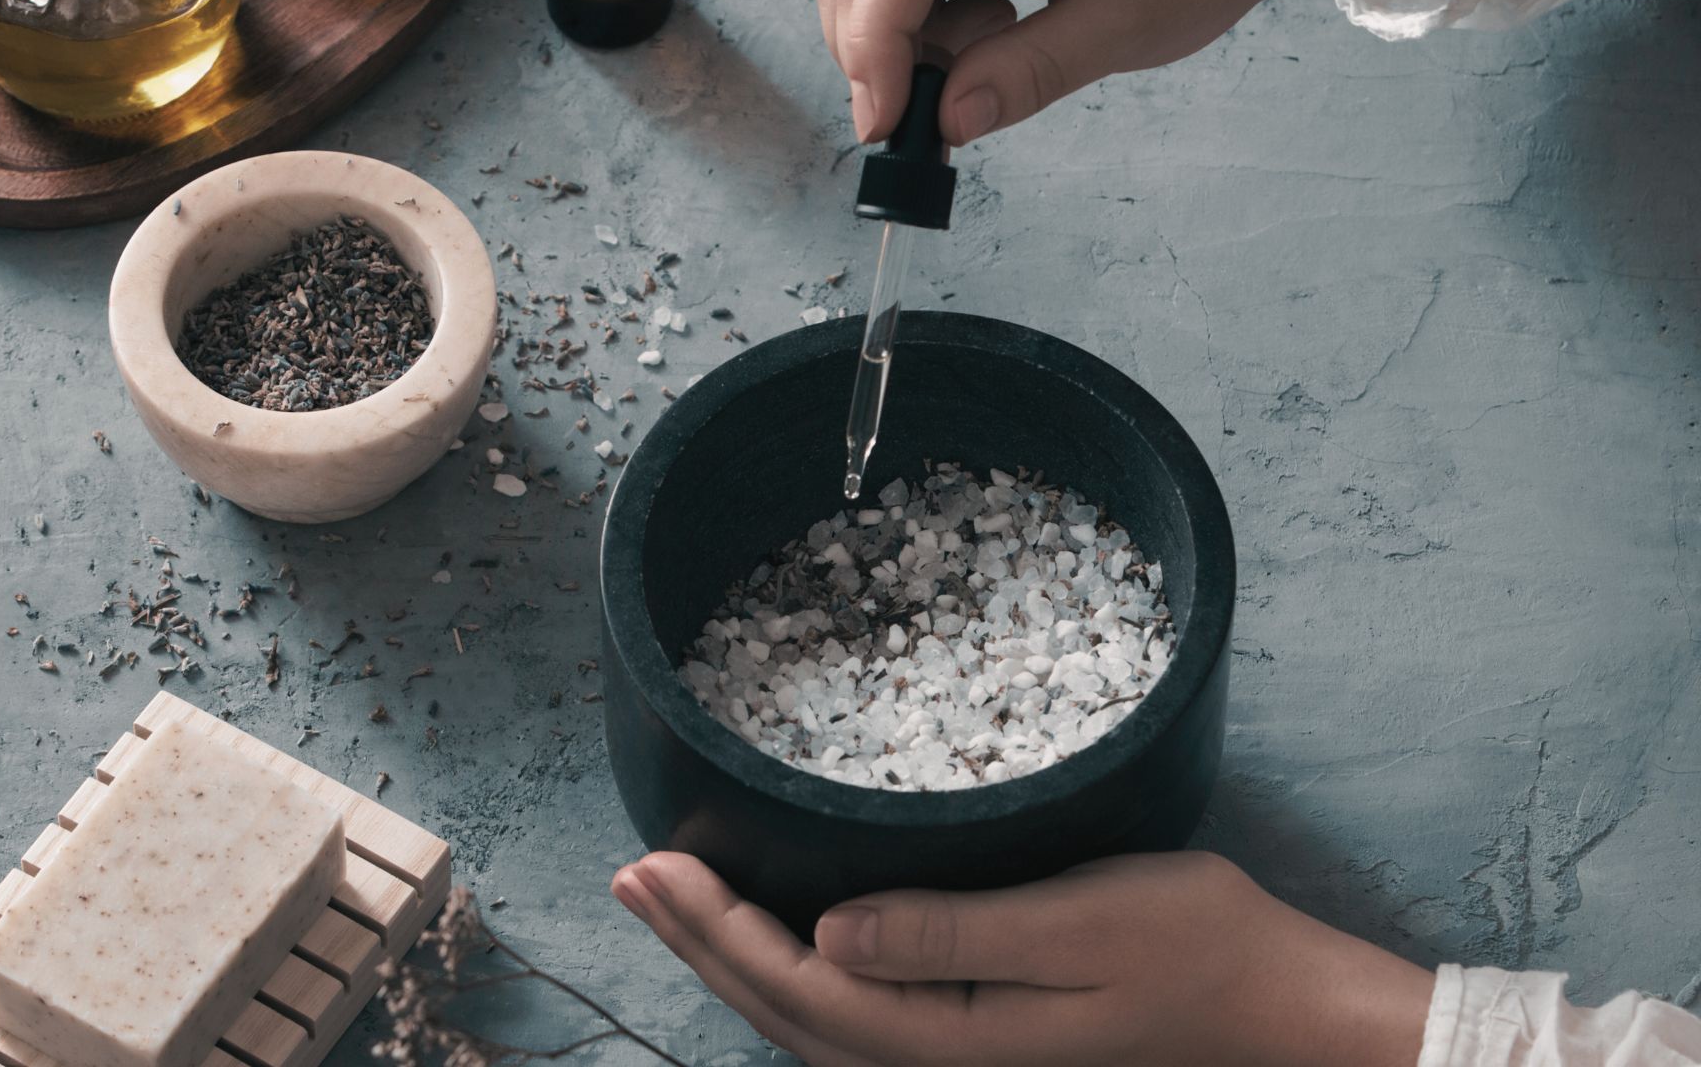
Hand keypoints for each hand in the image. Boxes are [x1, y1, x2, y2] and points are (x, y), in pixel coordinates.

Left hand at [612, 850, 1432, 1066]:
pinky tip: (772, 937)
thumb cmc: (1195, 948)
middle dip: (699, 941)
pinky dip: (787, 971)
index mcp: (947, 1038)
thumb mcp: (1079, 927)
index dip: (715, 927)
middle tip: (631, 875)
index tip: (657, 862)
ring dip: (731, 957)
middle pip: (783, 1010)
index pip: (797, 985)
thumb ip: (950, 933)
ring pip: (806, 1017)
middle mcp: (934, 1062)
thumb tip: (827, 934)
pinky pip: (847, 1014)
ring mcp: (953, 1056)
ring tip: (672, 901)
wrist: (1278, 1008)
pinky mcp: (971, 1035)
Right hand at [816, 0, 1282, 145]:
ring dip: (891, 33)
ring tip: (986, 40)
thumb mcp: (1128, 21)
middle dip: (870, 48)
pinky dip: (915, 14)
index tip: (884, 122)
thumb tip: (951, 121)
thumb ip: (1033, 70)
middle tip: (926, 107)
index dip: (871, 49)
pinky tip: (986, 19)